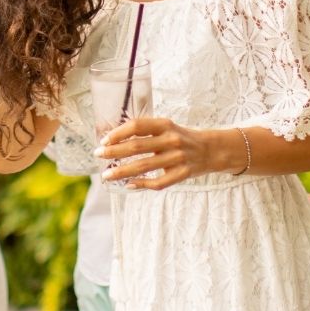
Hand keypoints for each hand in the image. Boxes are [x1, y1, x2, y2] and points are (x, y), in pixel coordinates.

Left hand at [95, 116, 226, 189]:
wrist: (211, 150)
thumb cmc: (181, 138)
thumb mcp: (166, 128)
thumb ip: (145, 132)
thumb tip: (113, 139)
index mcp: (165, 125)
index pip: (138, 126)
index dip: (119, 133)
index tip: (104, 140)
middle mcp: (171, 140)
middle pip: (137, 146)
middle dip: (114, 151)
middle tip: (98, 155)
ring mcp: (178, 158)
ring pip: (144, 166)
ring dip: (122, 172)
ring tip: (106, 175)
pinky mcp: (183, 174)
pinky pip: (159, 183)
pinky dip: (142, 185)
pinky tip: (128, 186)